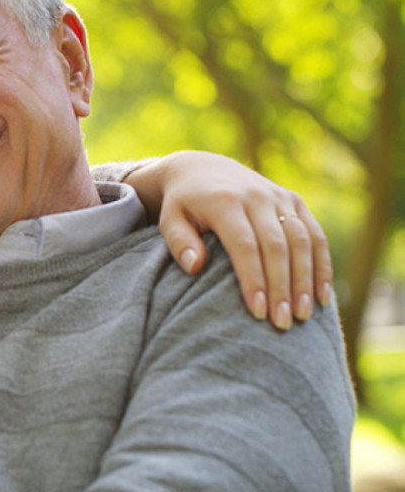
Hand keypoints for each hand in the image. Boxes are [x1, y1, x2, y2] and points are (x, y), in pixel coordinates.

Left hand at [126, 151, 332, 329]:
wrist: (204, 169)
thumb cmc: (184, 204)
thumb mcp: (169, 218)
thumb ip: (178, 241)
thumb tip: (193, 267)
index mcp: (225, 201)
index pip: (244, 245)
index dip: (253, 279)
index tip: (256, 312)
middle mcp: (257, 196)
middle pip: (277, 246)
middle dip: (282, 287)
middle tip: (283, 323)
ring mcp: (280, 198)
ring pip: (303, 241)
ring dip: (306, 280)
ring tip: (304, 316)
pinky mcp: (295, 201)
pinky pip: (316, 235)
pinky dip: (322, 266)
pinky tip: (322, 296)